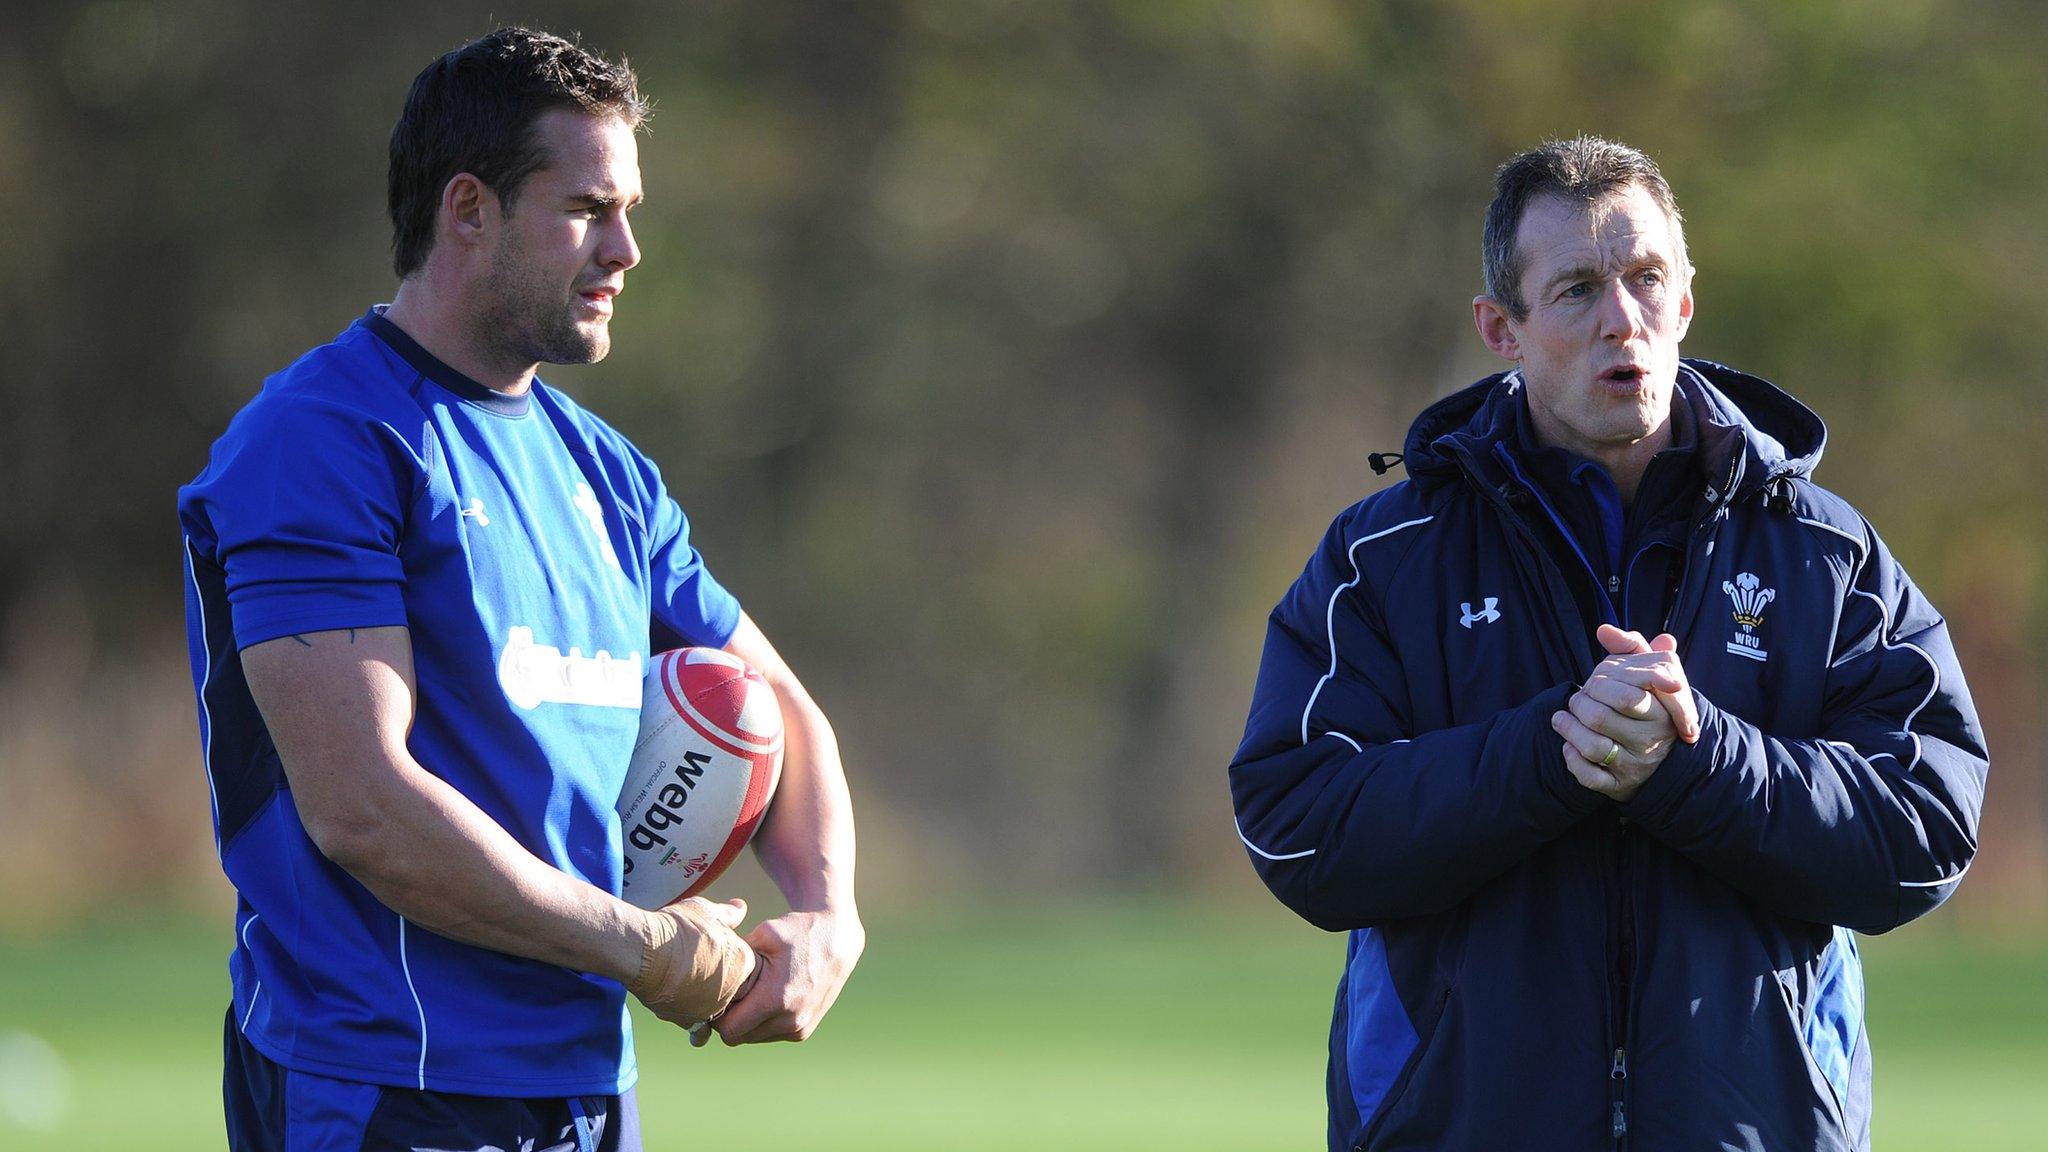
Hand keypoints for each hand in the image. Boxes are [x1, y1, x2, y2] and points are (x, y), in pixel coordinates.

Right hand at [626, 897, 756, 1031]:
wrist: (644, 951)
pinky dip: (696, 1025)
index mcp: (744, 960)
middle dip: (724, 983)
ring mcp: (716, 1007)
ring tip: (691, 990)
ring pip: (719, 1010)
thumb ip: (727, 914)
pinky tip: (687, 1014)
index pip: (748, 965)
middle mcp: (736, 987)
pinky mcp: (694, 1021)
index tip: (717, 955)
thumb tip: (740, 907)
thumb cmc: (675, 927)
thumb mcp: (705, 911)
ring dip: (709, 1004)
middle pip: (735, 990)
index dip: (732, 959)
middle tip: (703, 972)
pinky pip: (701, 1030)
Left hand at [711, 907, 864, 1045]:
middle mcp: (790, 1020)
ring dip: (746, 1022)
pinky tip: (765, 999)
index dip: (716, 1015)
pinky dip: (762, 1022)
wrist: (839, 937)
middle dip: (730, 1019)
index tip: (715, 996)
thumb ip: (736, 955)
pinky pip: (769, 1035)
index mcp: (777, 998)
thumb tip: (711, 971)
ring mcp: (799, 1028)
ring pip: (753, 1038)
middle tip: (730, 994)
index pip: (729, 1029)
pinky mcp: (804, 1030)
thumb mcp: (764, 933)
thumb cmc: (799, 931)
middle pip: (738, 1037)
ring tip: (750, 994)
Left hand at [1552, 627, 1698, 801]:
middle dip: (1579, 704)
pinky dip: (1572, 759)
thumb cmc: (1652, 705)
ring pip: (1591, 747)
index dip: (1599, 684)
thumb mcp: (1653, 673)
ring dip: (1568, 729)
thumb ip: (1632, 647)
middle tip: (1575, 699)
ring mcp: (1635, 766)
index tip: (1593, 681)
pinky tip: (1568, 746)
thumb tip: (1604, 630)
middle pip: (1601, 718)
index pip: (1626, 695)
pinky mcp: (1619, 788)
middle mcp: (1651, 741)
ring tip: (1562, 718)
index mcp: (1662, 712)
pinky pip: (1588, 777)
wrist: (1669, 758)